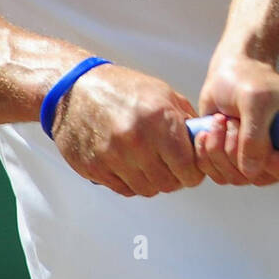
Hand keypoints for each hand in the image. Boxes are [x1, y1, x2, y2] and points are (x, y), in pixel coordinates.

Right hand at [51, 63, 202, 197]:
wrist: (74, 89)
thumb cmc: (122, 89)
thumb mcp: (162, 94)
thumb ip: (186, 121)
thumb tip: (205, 144)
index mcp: (158, 119)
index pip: (188, 168)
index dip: (193, 171)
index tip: (190, 167)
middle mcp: (136, 140)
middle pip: (169, 183)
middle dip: (174, 177)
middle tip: (170, 165)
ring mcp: (113, 157)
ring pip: (147, 190)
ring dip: (153, 181)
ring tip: (149, 163)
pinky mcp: (95, 168)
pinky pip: (124, 190)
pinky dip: (131, 182)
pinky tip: (129, 164)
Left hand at [196, 52, 278, 186]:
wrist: (228, 72)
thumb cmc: (250, 80)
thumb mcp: (255, 102)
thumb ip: (254, 137)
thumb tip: (250, 173)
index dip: (276, 167)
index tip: (260, 148)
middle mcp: (276, 155)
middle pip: (257, 177)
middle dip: (238, 149)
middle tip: (233, 121)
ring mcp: (252, 160)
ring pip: (234, 177)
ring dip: (220, 149)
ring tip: (221, 120)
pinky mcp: (229, 160)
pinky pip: (216, 173)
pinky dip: (207, 153)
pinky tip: (207, 131)